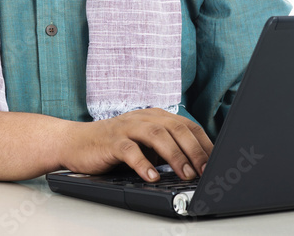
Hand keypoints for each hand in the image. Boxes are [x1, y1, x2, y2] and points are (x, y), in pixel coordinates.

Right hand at [57, 108, 212, 182]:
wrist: (75, 142)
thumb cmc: (114, 144)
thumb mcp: (144, 144)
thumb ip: (165, 148)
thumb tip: (196, 165)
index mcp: (155, 116)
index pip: (187, 125)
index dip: (204, 143)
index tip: (217, 162)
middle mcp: (143, 118)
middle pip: (176, 128)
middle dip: (194, 150)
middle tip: (205, 171)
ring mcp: (127, 127)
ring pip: (157, 135)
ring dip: (175, 155)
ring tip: (185, 174)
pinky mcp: (111, 141)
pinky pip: (130, 150)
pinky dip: (143, 164)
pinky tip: (152, 177)